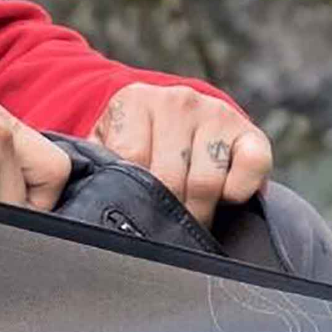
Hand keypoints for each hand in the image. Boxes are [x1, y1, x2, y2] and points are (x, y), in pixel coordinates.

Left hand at [92, 83, 272, 228]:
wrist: (176, 116)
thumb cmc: (137, 142)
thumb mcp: (107, 145)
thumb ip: (96, 166)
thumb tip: (81, 207)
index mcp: (135, 101)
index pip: (131, 161)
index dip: (132, 196)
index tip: (133, 212)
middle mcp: (177, 101)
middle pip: (168, 177)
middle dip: (165, 214)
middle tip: (163, 230)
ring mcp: (215, 113)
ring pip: (205, 180)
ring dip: (199, 210)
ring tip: (189, 220)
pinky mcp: (249, 131)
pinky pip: (251, 166)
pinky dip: (237, 190)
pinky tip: (224, 197)